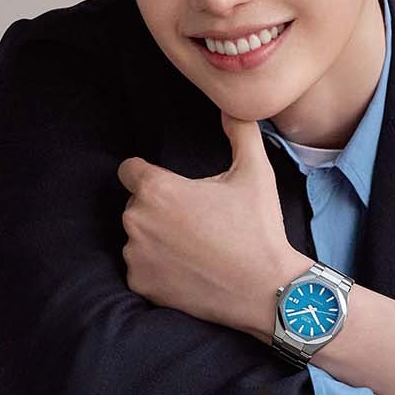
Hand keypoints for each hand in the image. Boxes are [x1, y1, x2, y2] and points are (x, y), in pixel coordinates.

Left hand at [117, 111, 300, 335]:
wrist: (264, 289)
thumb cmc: (257, 229)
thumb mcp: (255, 172)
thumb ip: (239, 131)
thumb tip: (232, 105)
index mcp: (157, 190)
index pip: (129, 170)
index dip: (149, 174)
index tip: (172, 187)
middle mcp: (137, 221)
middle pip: (137, 205)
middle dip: (159, 209)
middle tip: (197, 221)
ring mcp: (136, 255)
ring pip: (138, 237)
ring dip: (157, 239)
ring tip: (195, 247)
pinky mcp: (141, 284)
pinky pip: (141, 268)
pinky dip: (159, 269)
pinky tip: (189, 269)